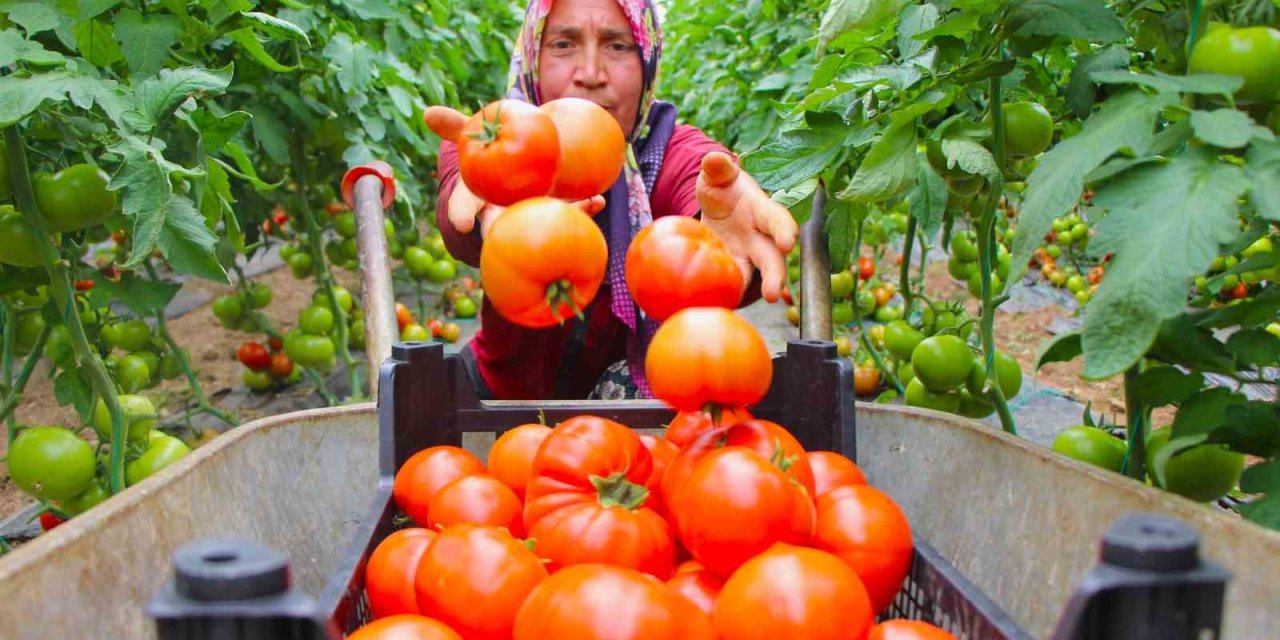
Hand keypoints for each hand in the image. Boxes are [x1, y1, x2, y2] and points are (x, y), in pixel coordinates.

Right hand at [424, 105, 604, 236]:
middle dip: (511, 233)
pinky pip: (569, 215)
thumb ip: (455, 127)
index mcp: (478, 199)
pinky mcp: (553, 215)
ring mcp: (529, 217)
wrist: (520, 164)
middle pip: (503, 227)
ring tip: (579, 206)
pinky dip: (585, 208)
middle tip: (520, 230)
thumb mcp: (473, 138)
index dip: (461, 215)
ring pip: (540, 222)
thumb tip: (428, 112)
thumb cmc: (490, 153)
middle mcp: (502, 214)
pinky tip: (599, 200)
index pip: (464, 208)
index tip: (461, 223)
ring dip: (561, 216)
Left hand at [696, 151, 798, 302]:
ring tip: (745, 308)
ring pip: (757, 278)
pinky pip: (734, 284)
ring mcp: (747, 257)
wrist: (717, 207)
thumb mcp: (718, 175)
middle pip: (773, 259)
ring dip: (755, 294)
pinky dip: (728, 295)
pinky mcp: (733, 270)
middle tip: (773, 294)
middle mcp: (760, 238)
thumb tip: (713, 159)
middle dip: (775, 275)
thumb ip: (717, 168)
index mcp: (761, 211)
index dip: (784, 230)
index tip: (789, 242)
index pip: (777, 220)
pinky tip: (717, 306)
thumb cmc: (723, 188)